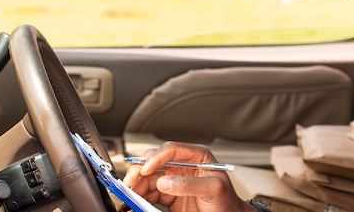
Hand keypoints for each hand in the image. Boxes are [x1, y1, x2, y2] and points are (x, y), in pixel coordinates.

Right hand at [123, 141, 253, 211]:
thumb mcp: (213, 189)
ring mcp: (174, 180)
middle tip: (130, 182)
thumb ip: (190, 184)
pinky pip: (149, 194)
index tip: (146, 169)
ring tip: (127, 197)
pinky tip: (132, 204)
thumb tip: (165, 181)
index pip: (172, 150)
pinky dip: (139, 198)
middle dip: (140, 171)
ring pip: (148, 179)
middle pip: (155, 162)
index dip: (156, 157)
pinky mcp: (168, 195)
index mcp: (196, 157)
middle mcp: (182, 166)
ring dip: (136, 186)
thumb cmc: (226, 201)